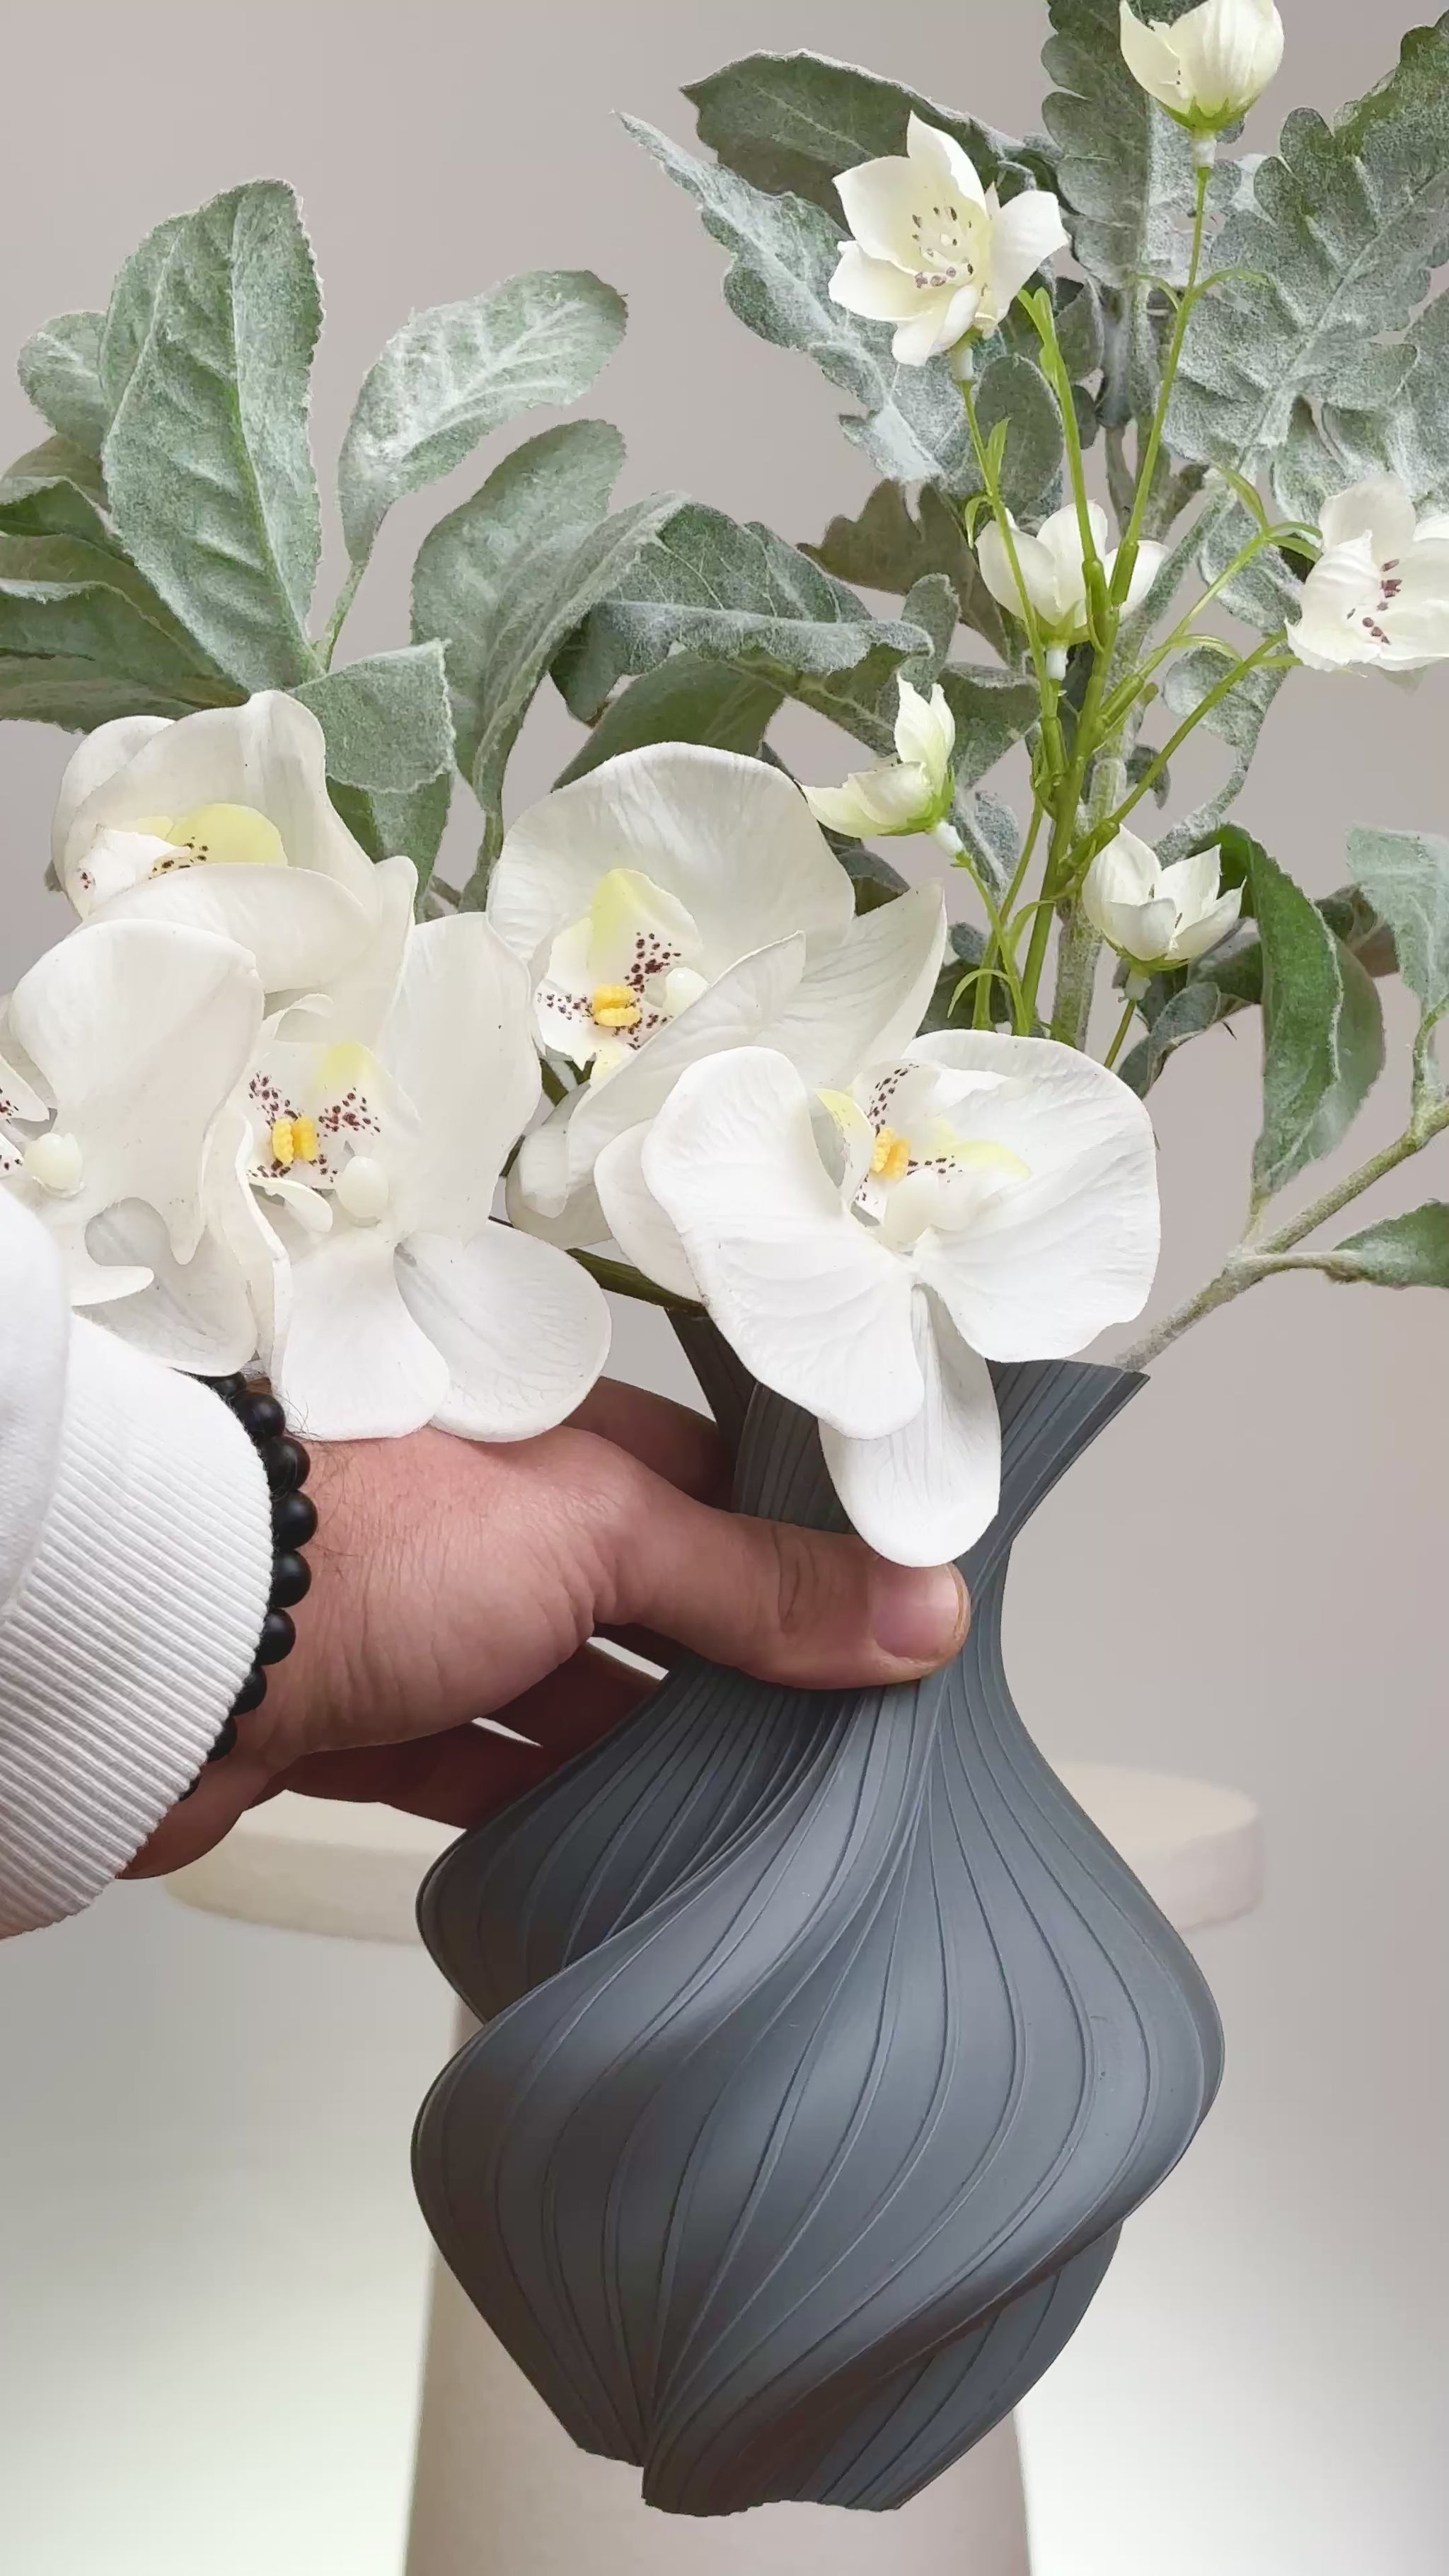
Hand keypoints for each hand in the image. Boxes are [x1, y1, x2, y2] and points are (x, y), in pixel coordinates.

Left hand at [127, 1382, 968, 1876]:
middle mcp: (483, 1518)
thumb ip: (754, 1581)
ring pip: (560, 1684)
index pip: (704, 1475)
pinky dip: (539, 1801)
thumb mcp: (599, 1536)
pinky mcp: (359, 1718)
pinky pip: (473, 1764)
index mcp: (543, 1437)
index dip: (793, 1538)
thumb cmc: (362, 1542)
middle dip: (728, 1658)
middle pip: (640, 1589)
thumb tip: (921, 1608)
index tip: (885, 1607)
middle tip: (842, 1729)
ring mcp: (418, 1619)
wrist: (166, 1642)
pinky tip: (611, 1843)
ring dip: (639, 1740)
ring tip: (754, 1802)